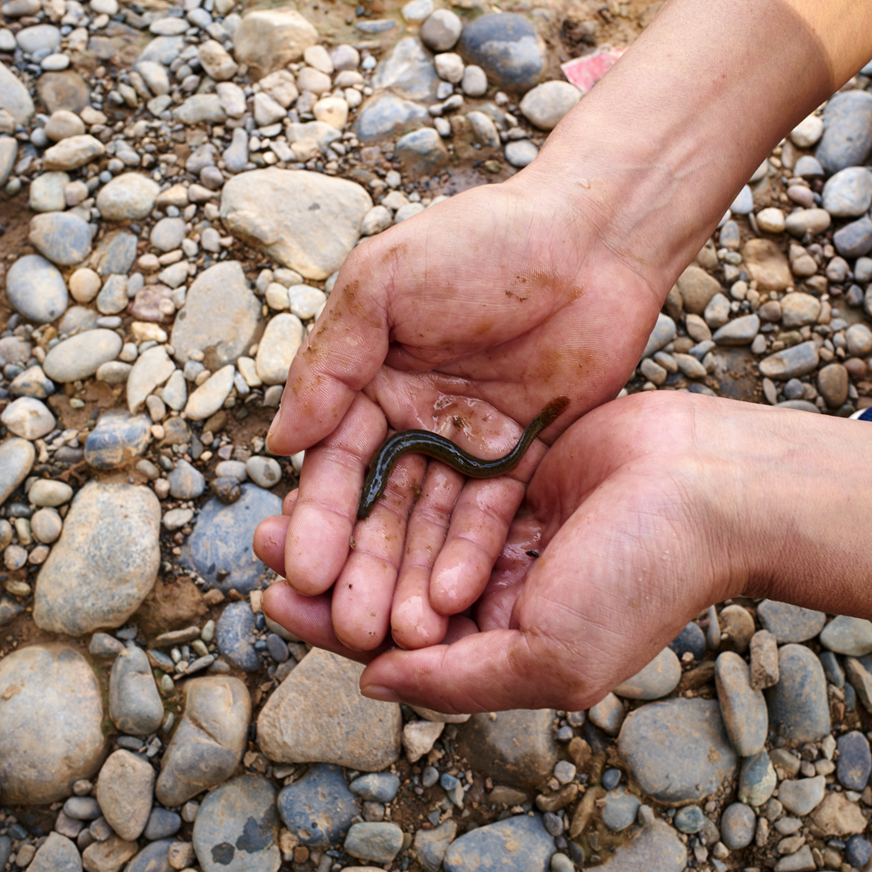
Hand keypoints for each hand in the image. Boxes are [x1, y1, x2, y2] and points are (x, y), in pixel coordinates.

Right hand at [256, 176, 674, 651]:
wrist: (593, 238)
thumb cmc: (482, 242)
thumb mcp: (385, 284)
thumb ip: (332, 362)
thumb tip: (278, 445)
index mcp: (369, 378)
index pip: (335, 462)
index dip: (320, 519)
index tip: (304, 572)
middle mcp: (411, 418)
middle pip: (380, 507)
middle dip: (361, 567)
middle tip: (347, 625)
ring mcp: (467, 442)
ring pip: (430, 524)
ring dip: (409, 577)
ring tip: (395, 634)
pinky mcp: (521, 458)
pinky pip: (490, 518)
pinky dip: (468, 556)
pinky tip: (451, 599)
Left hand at [261, 391, 761, 711]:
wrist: (709, 483)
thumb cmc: (640, 577)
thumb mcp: (548, 658)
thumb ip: (459, 680)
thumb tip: (373, 682)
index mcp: (509, 646)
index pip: (404, 648)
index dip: (336, 629)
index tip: (277, 602)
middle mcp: (501, 592)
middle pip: (396, 586)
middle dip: (332, 570)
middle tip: (265, 549)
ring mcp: (506, 529)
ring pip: (411, 529)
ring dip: (353, 521)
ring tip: (286, 505)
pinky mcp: (513, 469)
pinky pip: (441, 479)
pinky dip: (396, 477)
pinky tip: (348, 463)